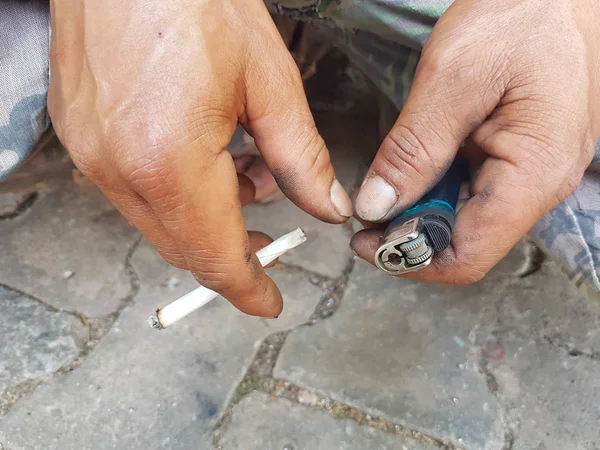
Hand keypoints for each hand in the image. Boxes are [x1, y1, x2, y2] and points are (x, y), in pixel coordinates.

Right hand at [48, 0, 351, 316]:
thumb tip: (327, 206)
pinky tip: (204, 160)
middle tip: (270, 243)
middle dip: (232, 254)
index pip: (213, 255)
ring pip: (158, 223)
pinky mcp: (80, 137)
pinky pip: (132, 193)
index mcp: (169, 161)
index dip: (245, 289)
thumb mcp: (269, 83)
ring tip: (247, 178)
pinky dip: (174, 195)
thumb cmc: (195, 1)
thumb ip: (301, 159)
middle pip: (183, 246)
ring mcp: (91, 154)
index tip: (268, 302)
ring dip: (206, 219)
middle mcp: (118, 168)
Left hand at [352, 0, 599, 282]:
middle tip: (369, 204)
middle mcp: (541, 185)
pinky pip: (474, 189)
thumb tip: (375, 207)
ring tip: (391, 176)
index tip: (364, 241)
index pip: (467, 256)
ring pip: (466, 218)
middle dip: (409, 232)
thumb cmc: (523, 14)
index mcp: (534, 175)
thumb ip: (413, 149)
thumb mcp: (454, 78)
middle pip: (464, 241)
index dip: (408, 259)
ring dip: (421, 207)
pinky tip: (419, 161)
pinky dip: (438, 184)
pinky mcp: (522, 156)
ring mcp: (534, 173)